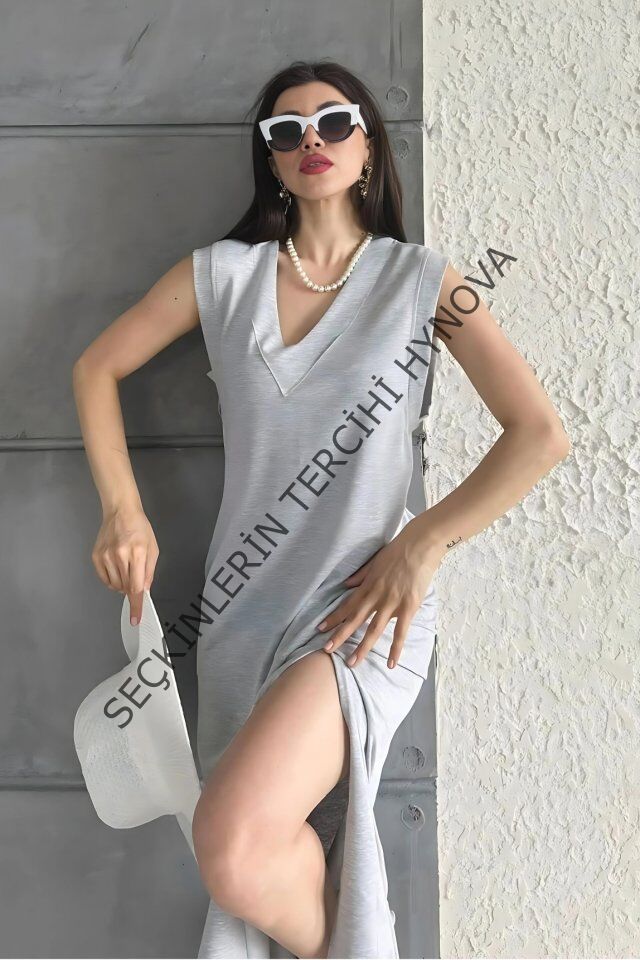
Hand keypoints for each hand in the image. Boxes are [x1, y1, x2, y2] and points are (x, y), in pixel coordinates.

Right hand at [91, 505, 158, 624]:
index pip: (136, 587)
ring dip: (122, 584)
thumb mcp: (153, 549)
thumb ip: (149, 572)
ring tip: (126, 568)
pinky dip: (112, 580)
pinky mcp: (96, 556)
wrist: (121, 512)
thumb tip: (144, 591)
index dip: (136, 605)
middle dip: (132, 589)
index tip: (135, 618)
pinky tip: (117, 568)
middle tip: (135, 576)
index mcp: (137, 553)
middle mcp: (120, 556)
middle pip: (125, 588)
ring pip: (115, 585)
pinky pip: (104, 579)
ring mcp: (106, 556)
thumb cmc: (140, 528)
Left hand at [317, 518, 444, 668]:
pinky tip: (390, 663)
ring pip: (374, 629)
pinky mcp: (408, 607)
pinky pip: (400, 631)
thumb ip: (360, 576)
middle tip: (326, 651)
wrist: (420, 545)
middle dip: (340, 636)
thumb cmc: (398, 550)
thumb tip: (346, 585)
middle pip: (355, 619)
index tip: (320, 629)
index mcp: (367, 585)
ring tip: (351, 662)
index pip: (347, 605)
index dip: (333, 618)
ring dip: (362, 647)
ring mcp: (392, 602)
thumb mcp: (374, 561)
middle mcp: (376, 596)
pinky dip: (395, 648)